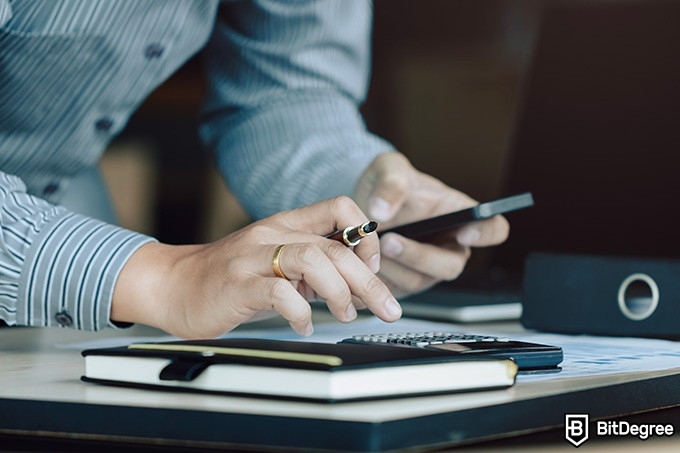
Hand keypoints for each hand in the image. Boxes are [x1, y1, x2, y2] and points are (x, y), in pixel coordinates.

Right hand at [111, 196, 400, 338]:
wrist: (171, 285)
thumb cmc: (226, 278)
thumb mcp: (274, 262)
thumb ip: (310, 267)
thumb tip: (354, 285)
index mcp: (285, 224)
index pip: (340, 208)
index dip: (367, 237)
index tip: (373, 268)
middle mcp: (272, 234)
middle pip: (336, 247)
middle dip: (370, 281)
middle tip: (387, 307)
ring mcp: (254, 257)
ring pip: (314, 260)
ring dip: (341, 292)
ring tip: (346, 314)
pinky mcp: (237, 284)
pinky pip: (280, 293)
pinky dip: (301, 313)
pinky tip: (304, 325)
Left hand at [354, 152, 508, 296]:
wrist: (360, 202)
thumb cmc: (386, 183)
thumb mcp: (388, 169)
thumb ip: (390, 183)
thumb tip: (384, 209)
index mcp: (458, 215)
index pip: (493, 229)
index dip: (485, 234)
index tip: (464, 232)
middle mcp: (448, 245)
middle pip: (452, 265)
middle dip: (420, 256)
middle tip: (391, 241)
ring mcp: (426, 267)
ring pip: (420, 280)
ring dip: (394, 267)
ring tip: (371, 246)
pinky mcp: (403, 282)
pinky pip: (395, 290)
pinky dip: (378, 278)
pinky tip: (363, 260)